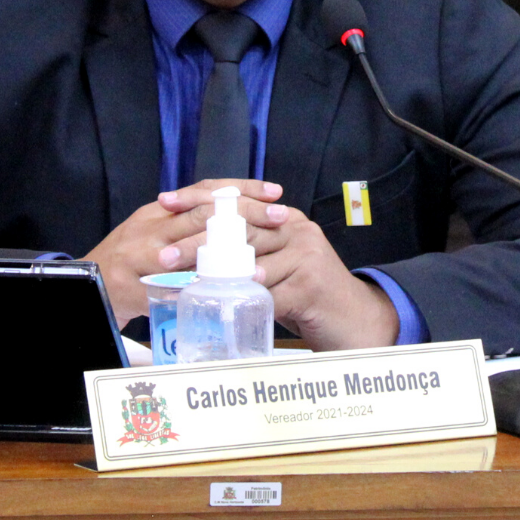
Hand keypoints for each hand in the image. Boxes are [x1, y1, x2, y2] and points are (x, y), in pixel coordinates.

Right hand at [85, 178, 281, 326]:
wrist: (84, 285)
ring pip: (188, 247)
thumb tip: (235, 216)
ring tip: (262, 254)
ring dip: (226, 251)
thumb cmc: (128, 261)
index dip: (241, 188)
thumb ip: (188, 226)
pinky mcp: (130, 285)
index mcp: (158, 211)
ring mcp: (137, 255)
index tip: (276, 192)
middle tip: (280, 216)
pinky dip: (195, 290)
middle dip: (245, 214)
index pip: (204, 190)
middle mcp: (149, 226)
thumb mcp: (156, 234)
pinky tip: (222, 291)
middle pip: (202, 214)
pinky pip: (168, 288)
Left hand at [157, 199, 400, 350]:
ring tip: (185, 282)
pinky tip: (222, 305)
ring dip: (215, 275)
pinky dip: (244, 301)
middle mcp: (296, 228)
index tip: (164, 204)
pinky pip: (269, 293)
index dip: (199, 200)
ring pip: (251, 262)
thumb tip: (196, 250)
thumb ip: (247, 252)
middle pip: (239, 230)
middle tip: (164, 256)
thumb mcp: (277, 265)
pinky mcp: (311, 284)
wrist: (356, 319)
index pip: (237, 202)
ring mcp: (307, 254)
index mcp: (284, 218)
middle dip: (197, 243)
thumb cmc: (307, 293)